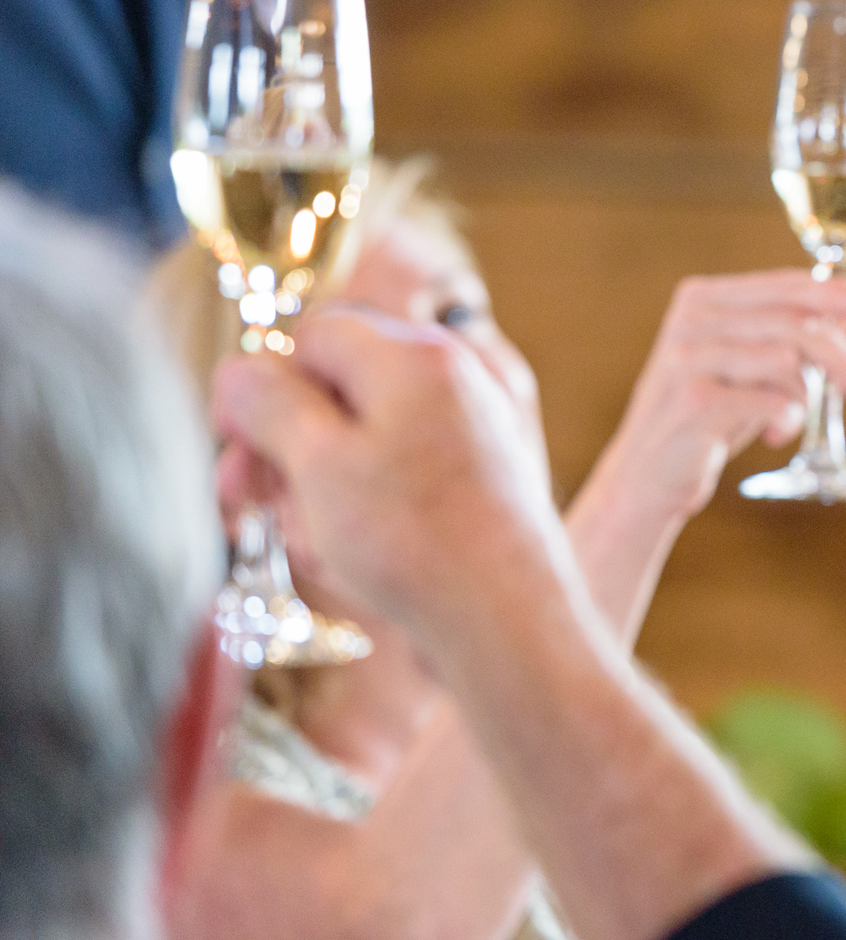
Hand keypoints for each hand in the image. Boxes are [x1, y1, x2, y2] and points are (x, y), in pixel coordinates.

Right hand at [211, 306, 565, 640]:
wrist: (507, 616)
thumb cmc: (413, 539)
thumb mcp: (318, 464)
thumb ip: (270, 403)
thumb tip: (240, 369)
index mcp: (414, 355)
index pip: (315, 333)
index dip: (264, 383)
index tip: (233, 440)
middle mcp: (454, 374)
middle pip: (341, 380)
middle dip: (283, 437)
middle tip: (244, 498)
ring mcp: (474, 421)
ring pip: (368, 427)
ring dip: (315, 473)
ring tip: (298, 536)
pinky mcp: (483, 469)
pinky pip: (403, 461)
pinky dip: (362, 493)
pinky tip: (341, 547)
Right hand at [599, 269, 845, 518]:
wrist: (646, 478)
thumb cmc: (707, 420)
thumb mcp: (755, 372)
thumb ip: (796, 337)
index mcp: (704, 298)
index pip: (788, 285)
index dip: (841, 292)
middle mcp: (694, 319)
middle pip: (796, 321)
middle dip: (845, 357)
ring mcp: (690, 356)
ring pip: (787, 359)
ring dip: (808, 398)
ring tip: (795, 421)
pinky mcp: (693, 400)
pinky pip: (771, 401)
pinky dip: (788, 420)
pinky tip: (777, 436)